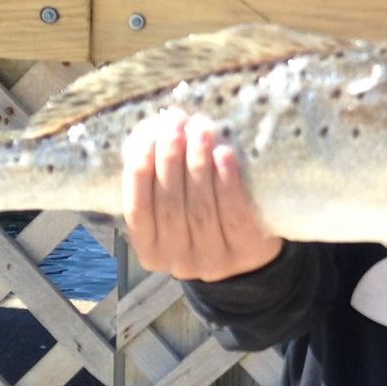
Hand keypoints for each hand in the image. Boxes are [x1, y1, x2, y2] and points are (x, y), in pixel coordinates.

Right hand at [122, 111, 283, 280]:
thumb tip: (151, 128)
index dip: (140, 170)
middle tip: (176, 124)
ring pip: (200, 208)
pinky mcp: (245, 252)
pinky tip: (224, 154)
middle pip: (169, 206)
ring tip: (200, 130)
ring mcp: (212, 260)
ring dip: (198, 164)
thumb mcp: (172, 202)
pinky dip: (227, 182)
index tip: (147, 134)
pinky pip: (233, 215)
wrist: (249, 250)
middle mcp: (177, 260)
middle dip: (170, 159)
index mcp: (150, 249)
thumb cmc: (200, 213)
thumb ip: (156, 174)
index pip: (137, 209)